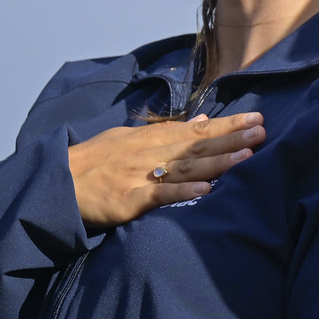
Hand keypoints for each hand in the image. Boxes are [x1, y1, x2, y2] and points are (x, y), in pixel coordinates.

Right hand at [66, 111, 265, 231]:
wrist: (56, 182)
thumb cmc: (94, 161)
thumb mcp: (129, 138)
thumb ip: (166, 131)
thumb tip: (202, 121)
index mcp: (150, 138)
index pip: (196, 129)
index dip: (227, 125)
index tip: (255, 119)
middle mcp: (149, 153)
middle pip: (197, 144)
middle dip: (231, 138)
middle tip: (262, 131)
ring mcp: (139, 175)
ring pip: (185, 166)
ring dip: (217, 162)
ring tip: (246, 156)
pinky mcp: (128, 199)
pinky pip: (159, 195)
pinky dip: (183, 191)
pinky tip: (206, 190)